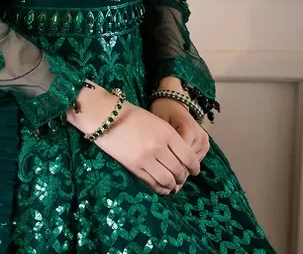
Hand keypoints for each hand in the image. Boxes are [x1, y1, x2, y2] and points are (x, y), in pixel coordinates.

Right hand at [66, 84, 200, 195]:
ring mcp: (147, 159)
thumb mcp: (156, 121)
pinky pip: (152, 183)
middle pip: (179, 170)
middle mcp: (160, 147)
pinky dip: (160, 188)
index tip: (196, 171)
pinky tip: (162, 188)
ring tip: (172, 184)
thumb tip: (180, 156)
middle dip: (183, 177)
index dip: (194, 167)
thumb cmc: (130, 114)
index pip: (188, 156)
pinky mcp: (134, 167)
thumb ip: (169, 138)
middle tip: (182, 178)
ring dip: (172, 185)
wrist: (106, 115)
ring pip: (167, 180)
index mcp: (167, 132)